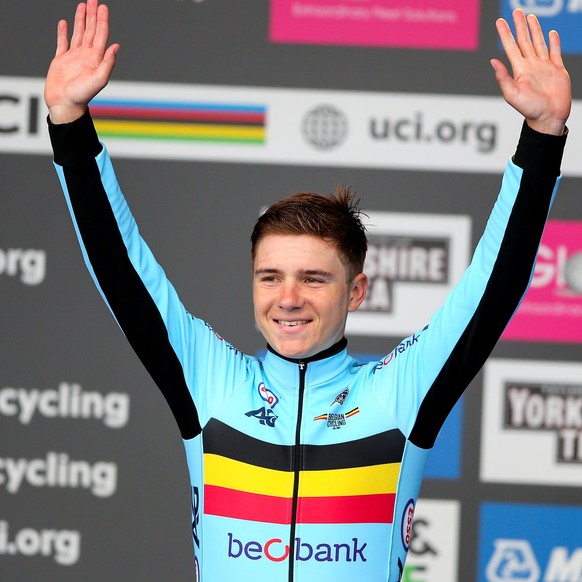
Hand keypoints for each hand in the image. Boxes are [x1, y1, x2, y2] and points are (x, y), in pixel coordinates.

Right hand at [44, 0, 118, 123]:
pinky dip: (63, 32)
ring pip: (78, 33)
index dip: (102, 21)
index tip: (103, 7)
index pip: (101, 35)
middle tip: (94, 0)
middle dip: (93, 15)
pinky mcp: (61, 60)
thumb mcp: (99, 79)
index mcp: (95, 59)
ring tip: (82, 6)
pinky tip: (64, 23)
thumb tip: (116, 46)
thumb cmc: (82, 96)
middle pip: (91, 31)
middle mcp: (86, 56)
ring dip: (81, 20)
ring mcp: (74, 57)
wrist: (65, 105)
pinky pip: (62, 42)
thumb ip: (108, 63)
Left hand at [491, 9, 570, 135]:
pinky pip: (555, 52)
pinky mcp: (557, 70)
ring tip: (531, 17)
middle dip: (520, 26)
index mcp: (520, 70)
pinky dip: (553, 42)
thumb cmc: (530, 110)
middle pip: (524, 41)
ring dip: (535, 30)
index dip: (505, 34)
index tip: (500, 21)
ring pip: (539, 43)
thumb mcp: (512, 95)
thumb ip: (503, 78)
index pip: (511, 47)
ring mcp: (544, 67)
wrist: (549, 117)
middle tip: (516, 11)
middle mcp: (531, 66)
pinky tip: (551, 33)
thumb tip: (493, 61)